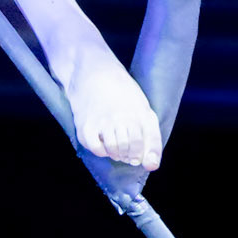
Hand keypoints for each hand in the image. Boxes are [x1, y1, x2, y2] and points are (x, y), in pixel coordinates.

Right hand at [55, 29, 162, 170]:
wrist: (91, 72)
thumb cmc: (120, 91)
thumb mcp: (141, 105)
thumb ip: (149, 133)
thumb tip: (152, 165)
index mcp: (139, 108)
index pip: (148, 138)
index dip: (150, 154)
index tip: (149, 163)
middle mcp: (121, 115)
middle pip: (132, 147)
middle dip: (132, 155)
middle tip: (129, 152)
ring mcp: (102, 121)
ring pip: (115, 150)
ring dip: (118, 154)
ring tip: (117, 146)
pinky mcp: (85, 126)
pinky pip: (97, 149)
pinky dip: (102, 151)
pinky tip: (103, 142)